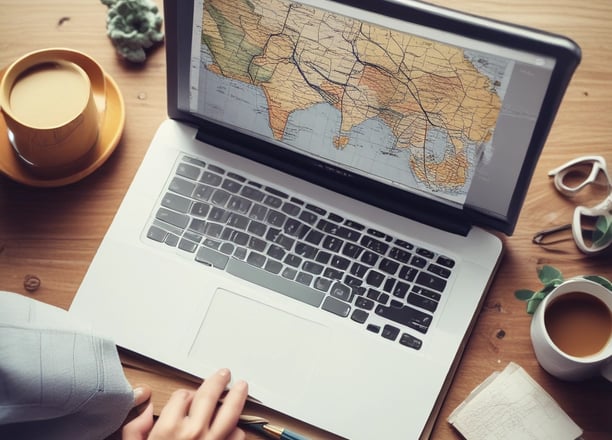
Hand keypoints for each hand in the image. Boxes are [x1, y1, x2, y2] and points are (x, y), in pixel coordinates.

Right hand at [122, 368, 247, 439]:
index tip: (187, 397)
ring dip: (237, 397)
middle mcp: (193, 433)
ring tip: (242, 387)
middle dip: (217, 382)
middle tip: (224, 374)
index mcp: (168, 428)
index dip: (184, 395)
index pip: (182, 396)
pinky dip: (238, 430)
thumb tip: (143, 402)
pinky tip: (237, 426)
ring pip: (229, 412)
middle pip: (208, 396)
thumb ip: (135, 426)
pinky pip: (237, 437)